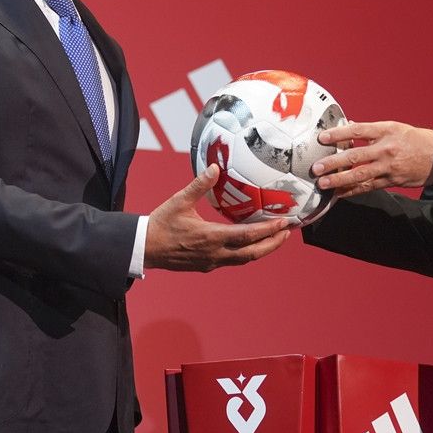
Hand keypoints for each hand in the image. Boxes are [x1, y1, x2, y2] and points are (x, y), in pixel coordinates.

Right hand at [145, 164, 290, 270]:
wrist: (144, 248)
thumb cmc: (161, 223)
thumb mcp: (180, 201)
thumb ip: (199, 184)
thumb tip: (215, 167)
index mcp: (211, 237)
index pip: (248, 236)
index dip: (268, 231)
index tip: (284, 224)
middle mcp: (215, 253)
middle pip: (253, 253)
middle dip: (273, 244)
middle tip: (288, 233)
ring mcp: (212, 262)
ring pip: (244, 259)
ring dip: (262, 249)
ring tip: (275, 239)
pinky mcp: (207, 265)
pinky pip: (233, 261)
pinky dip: (247, 252)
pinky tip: (251, 243)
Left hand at [310, 121, 432, 197]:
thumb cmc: (414, 139)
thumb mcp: (394, 127)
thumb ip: (371, 130)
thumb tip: (349, 126)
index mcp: (386, 131)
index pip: (358, 131)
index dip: (339, 134)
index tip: (323, 138)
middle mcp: (386, 149)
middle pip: (355, 156)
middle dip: (334, 163)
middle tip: (317, 167)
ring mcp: (388, 166)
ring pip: (360, 174)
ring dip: (339, 180)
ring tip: (324, 183)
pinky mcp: (391, 181)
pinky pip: (368, 187)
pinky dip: (353, 191)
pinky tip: (340, 193)